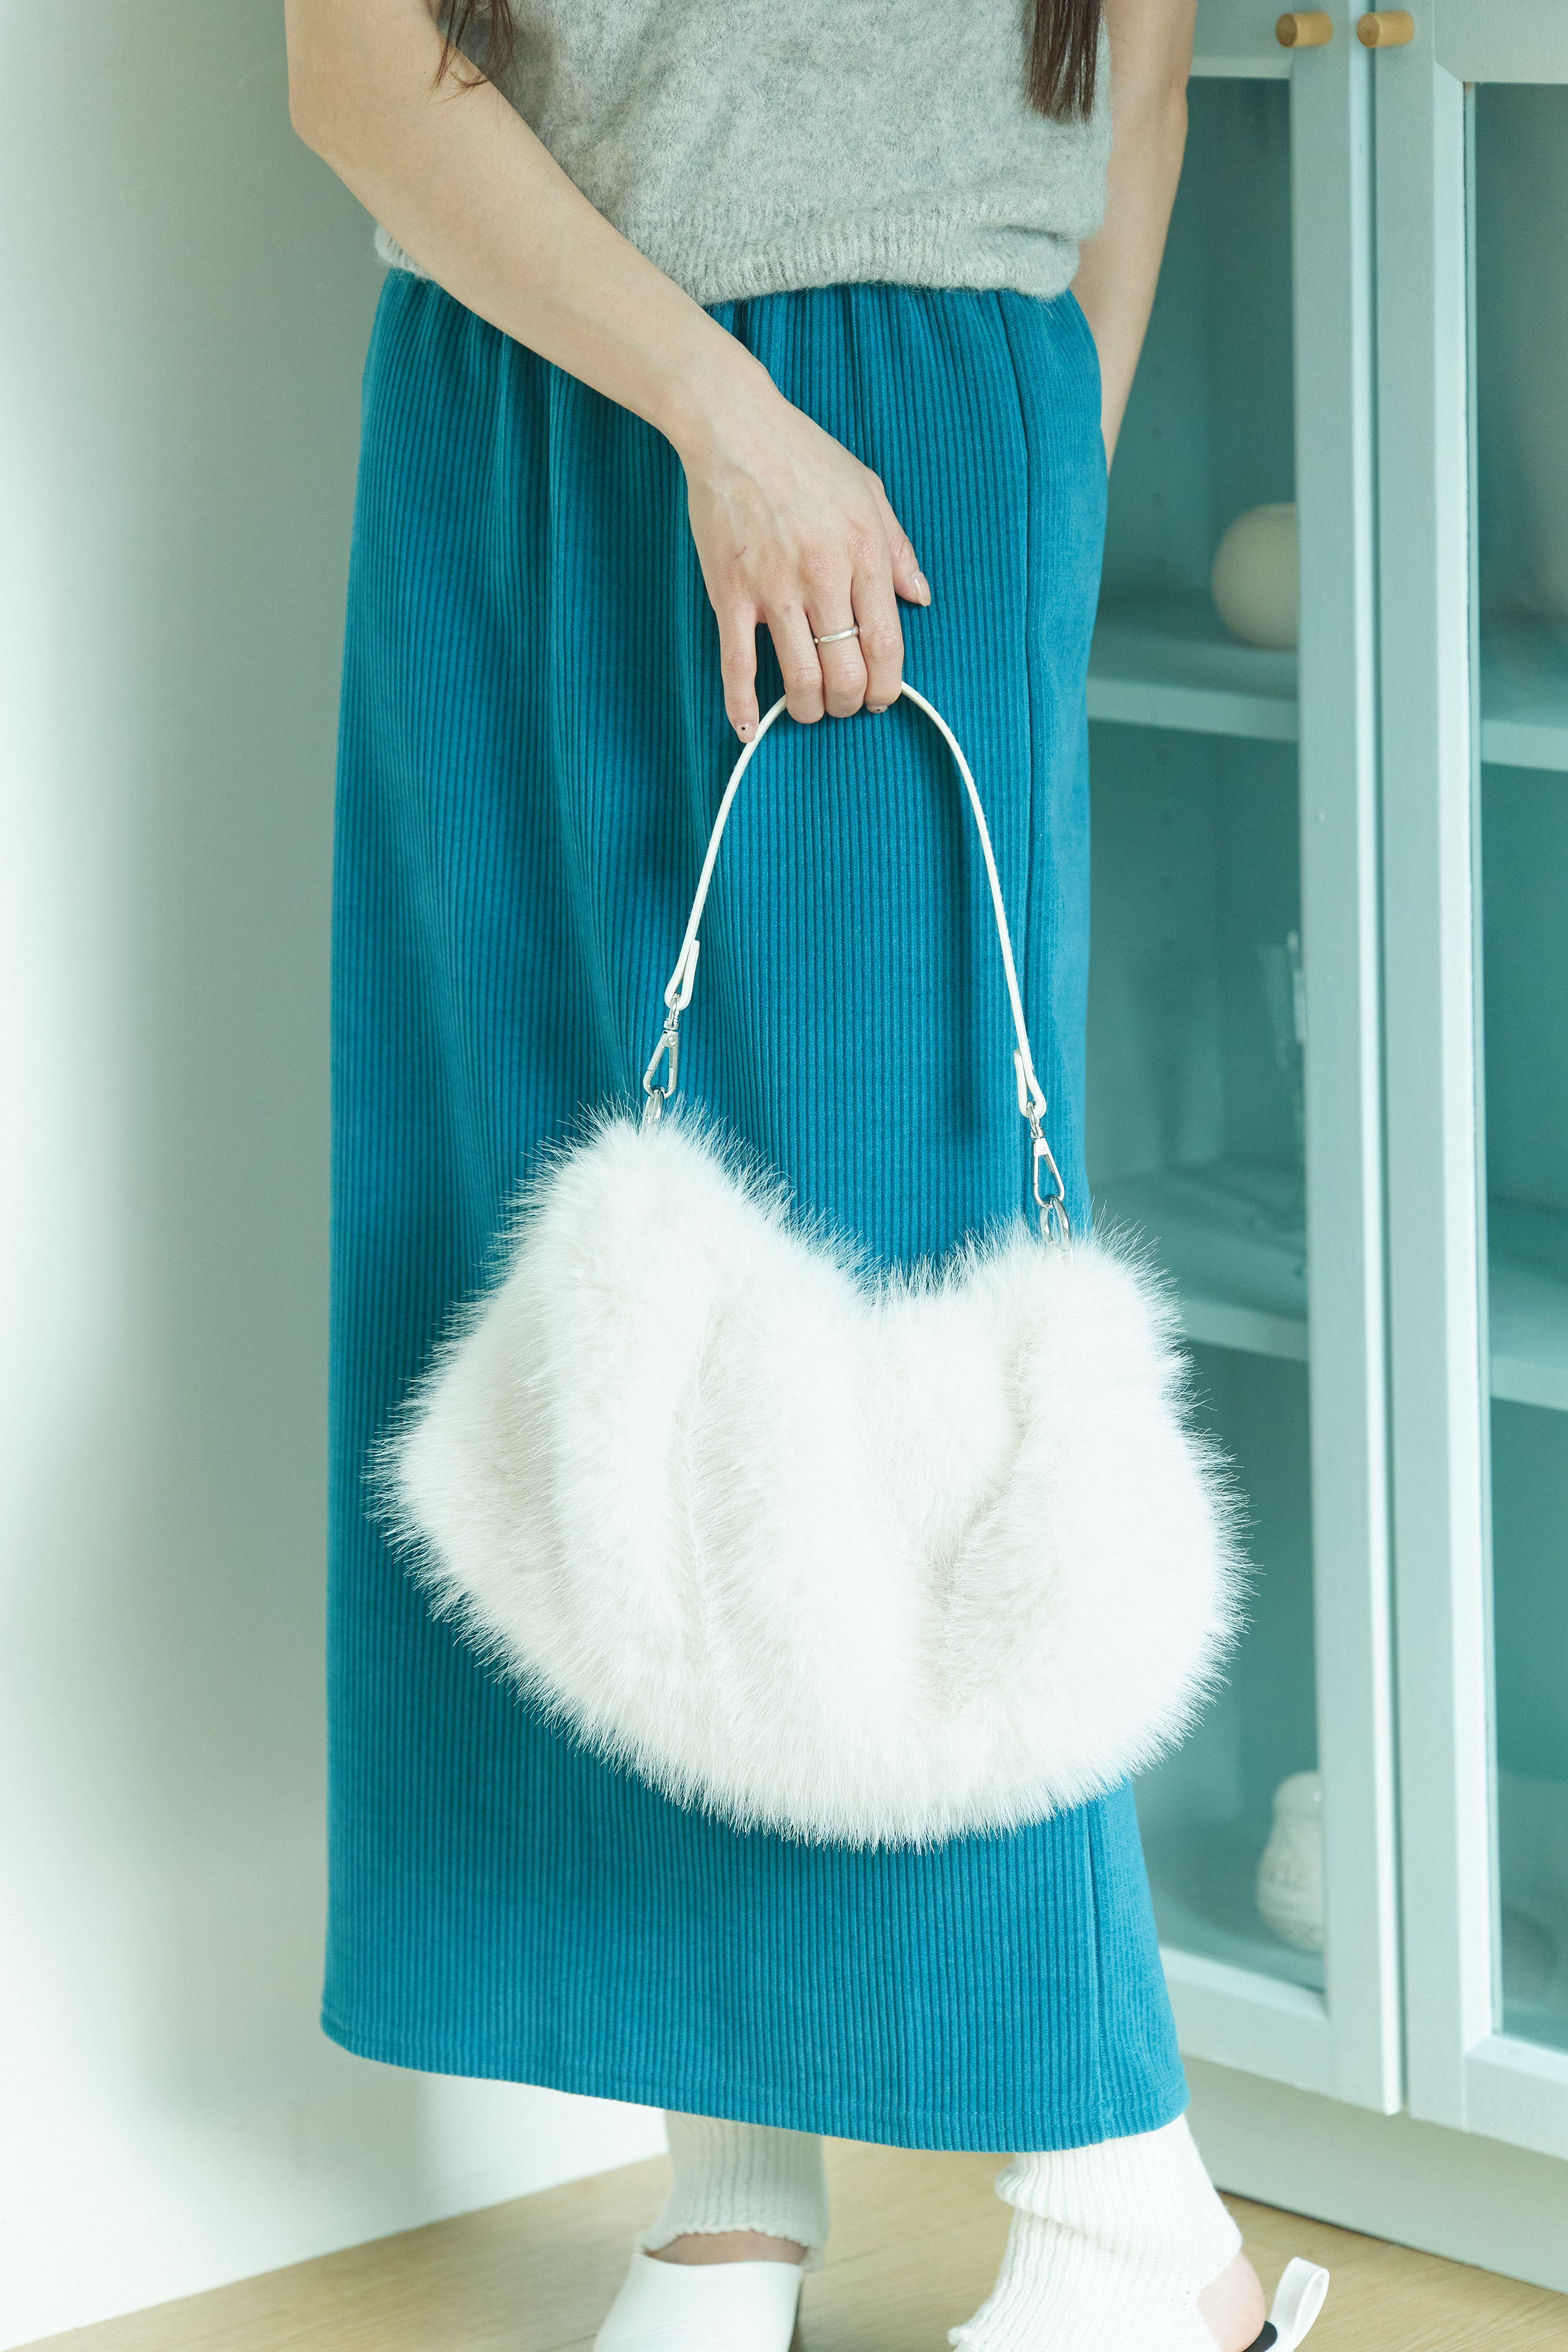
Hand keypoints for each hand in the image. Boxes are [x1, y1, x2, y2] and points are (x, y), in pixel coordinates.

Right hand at [677, 375, 930, 737]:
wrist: (735, 429)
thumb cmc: (805, 456)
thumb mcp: (869, 491)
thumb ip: (898, 549)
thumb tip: (921, 598)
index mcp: (864, 553)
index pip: (886, 644)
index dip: (886, 685)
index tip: (880, 697)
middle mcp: (824, 576)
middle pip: (846, 672)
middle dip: (849, 703)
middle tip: (844, 704)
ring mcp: (774, 589)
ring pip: (800, 678)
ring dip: (808, 708)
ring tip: (808, 708)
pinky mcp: (730, 594)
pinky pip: (737, 665)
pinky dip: (743, 706)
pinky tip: (749, 730)